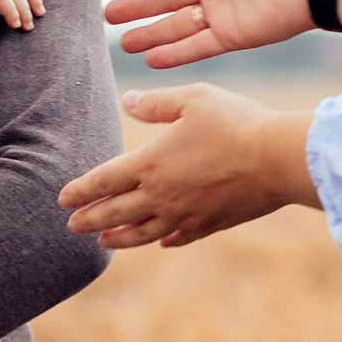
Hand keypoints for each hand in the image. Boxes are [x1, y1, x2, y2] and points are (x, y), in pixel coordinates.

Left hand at [57, 84, 318, 248]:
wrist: (278, 159)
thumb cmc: (235, 122)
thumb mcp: (193, 99)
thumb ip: (156, 103)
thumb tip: (128, 102)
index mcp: (151, 163)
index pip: (104, 181)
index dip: (81, 190)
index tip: (63, 198)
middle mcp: (162, 195)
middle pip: (116, 212)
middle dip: (91, 220)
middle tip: (72, 226)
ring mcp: (186, 214)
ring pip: (143, 233)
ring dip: (119, 237)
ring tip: (104, 242)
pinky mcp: (211, 224)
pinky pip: (180, 237)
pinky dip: (166, 240)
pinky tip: (161, 242)